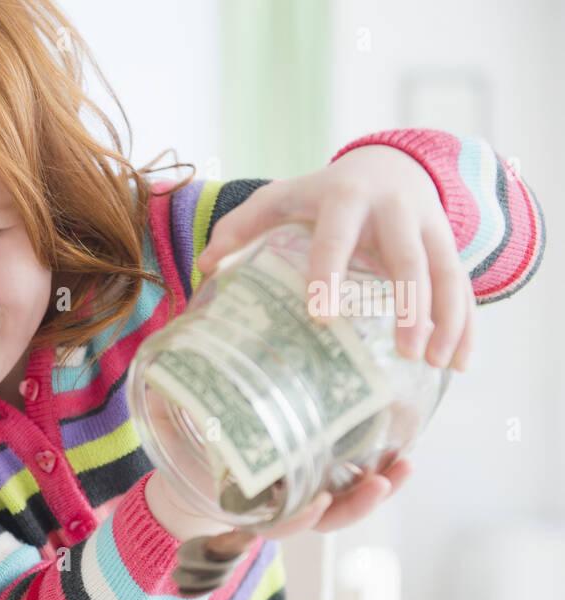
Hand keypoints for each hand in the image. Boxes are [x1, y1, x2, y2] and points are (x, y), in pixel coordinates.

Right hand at [144, 389, 414, 539]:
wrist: (193, 467)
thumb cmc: (184, 453)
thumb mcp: (171, 433)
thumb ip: (168, 414)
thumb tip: (155, 383)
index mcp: (246, 504)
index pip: (278, 522)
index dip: (299, 517)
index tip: (315, 501)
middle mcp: (279, 504)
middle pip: (327, 517)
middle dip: (356, 504)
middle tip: (381, 483)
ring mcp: (302, 492)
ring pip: (348, 502)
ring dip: (380, 487)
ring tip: (405, 466)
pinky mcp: (320, 473)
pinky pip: (354, 479)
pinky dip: (379, 470)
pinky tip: (402, 450)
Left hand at [195, 145, 475, 371]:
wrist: (389, 164)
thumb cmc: (321, 194)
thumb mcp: (281, 197)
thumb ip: (242, 226)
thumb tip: (206, 264)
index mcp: (344, 198)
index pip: (335, 236)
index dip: (328, 272)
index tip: (321, 316)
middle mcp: (394, 209)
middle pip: (408, 257)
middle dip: (410, 303)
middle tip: (404, 350)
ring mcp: (428, 226)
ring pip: (447, 271)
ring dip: (447, 318)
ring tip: (437, 363)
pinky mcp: (450, 244)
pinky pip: (465, 285)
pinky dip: (466, 323)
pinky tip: (459, 363)